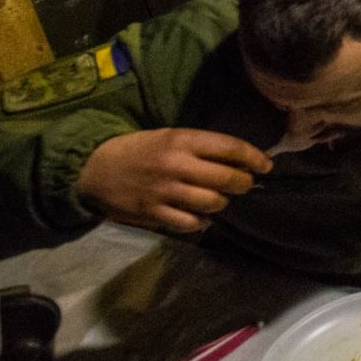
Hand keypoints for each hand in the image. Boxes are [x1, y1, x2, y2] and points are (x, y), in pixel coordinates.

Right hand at [76, 128, 271, 234]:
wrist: (94, 168)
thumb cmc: (139, 150)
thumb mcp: (169, 137)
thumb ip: (201, 148)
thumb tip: (240, 160)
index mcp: (182, 140)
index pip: (229, 147)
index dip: (254, 157)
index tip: (266, 165)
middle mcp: (176, 165)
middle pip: (227, 178)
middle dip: (244, 183)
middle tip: (245, 183)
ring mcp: (164, 191)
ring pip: (212, 202)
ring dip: (222, 202)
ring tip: (220, 198)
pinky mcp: (153, 213)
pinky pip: (190, 223)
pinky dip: (202, 222)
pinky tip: (203, 217)